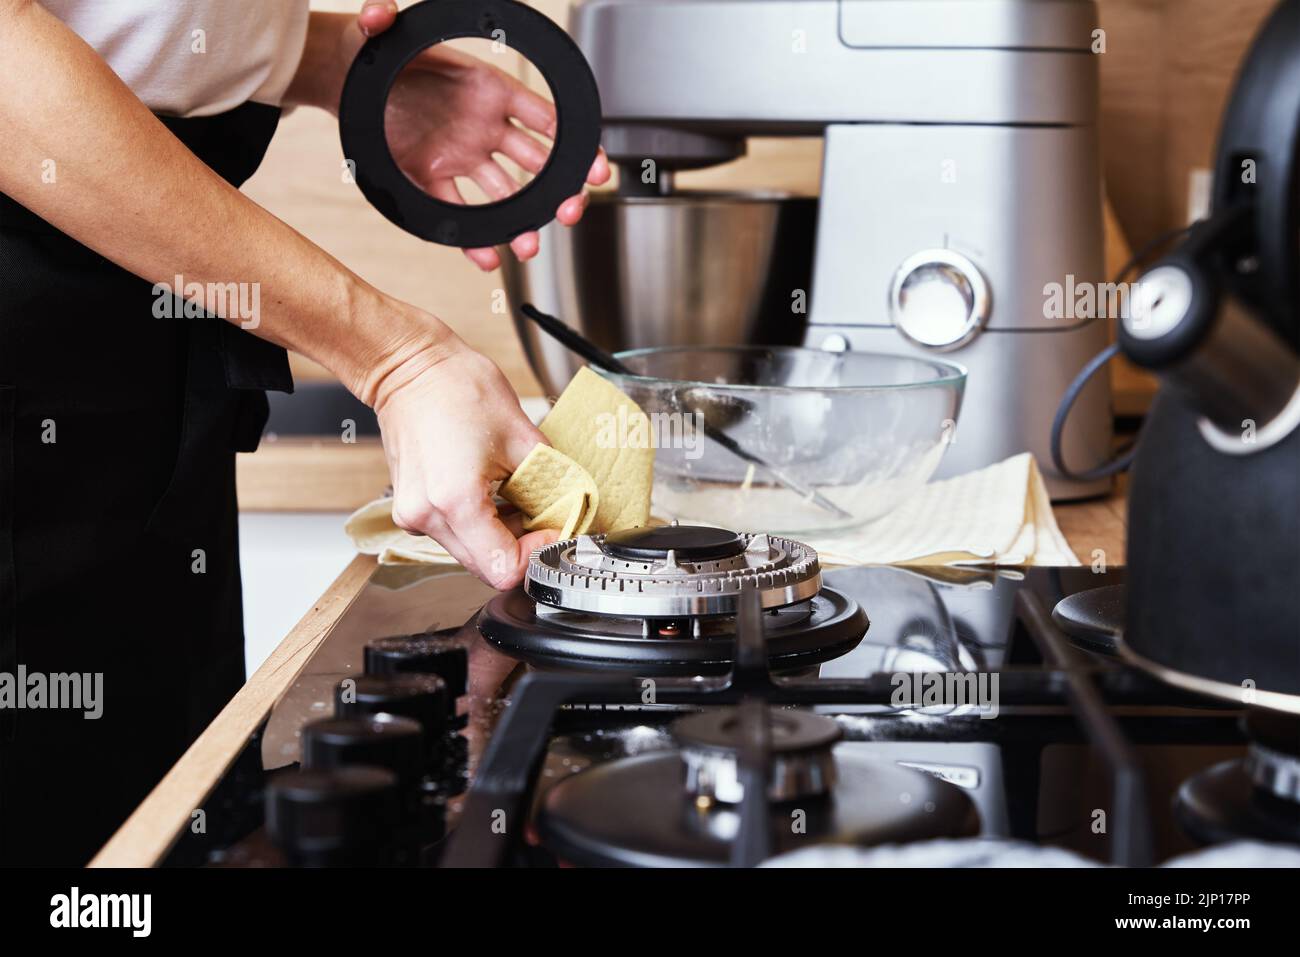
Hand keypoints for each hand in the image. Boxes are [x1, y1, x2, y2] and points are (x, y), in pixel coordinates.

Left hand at [356, 1, 609, 270]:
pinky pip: (459, 210)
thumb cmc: (372, 50)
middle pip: (537, 162)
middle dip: (560, 188)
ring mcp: (461, 153)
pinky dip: (474, 238)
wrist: (343, 75)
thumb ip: (380, 19)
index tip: (593, 165)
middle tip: (570, 210)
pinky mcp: (431, 176)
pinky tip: (488, 256)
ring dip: (522, 221)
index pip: (543, 116)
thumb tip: (377, 13)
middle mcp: (481, 125)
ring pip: (505, 193)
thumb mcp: (376, 30)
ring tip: (528, 245)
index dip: (573, 140)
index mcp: (486, 88)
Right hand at [374, 333, 557, 589]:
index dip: (535, 554)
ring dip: (500, 535)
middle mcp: (428, 517)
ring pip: (471, 554)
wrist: (409, 369)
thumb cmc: (458, 389)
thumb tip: (573, 508)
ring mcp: (414, 516)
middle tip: (539, 512)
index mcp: (456, 502)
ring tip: (512, 494)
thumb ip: (553, 480)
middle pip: (487, 567)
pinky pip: (454, 535)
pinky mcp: (410, 511)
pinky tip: (488, 491)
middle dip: (521, 545)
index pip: (503, 569)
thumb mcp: (523, 435)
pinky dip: (478, 524)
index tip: (551, 528)